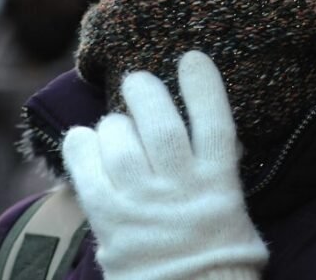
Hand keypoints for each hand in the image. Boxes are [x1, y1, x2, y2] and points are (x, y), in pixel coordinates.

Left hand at [62, 51, 267, 279]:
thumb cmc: (216, 257)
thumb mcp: (233, 211)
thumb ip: (218, 170)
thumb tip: (206, 128)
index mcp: (219, 186)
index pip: (215, 124)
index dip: (204, 87)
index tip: (192, 58)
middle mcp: (181, 190)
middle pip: (160, 124)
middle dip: (146, 93)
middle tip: (138, 81)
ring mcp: (143, 206)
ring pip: (121, 143)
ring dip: (114, 123)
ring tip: (115, 124)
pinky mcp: (110, 223)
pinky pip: (88, 174)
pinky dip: (82, 148)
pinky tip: (84, 138)